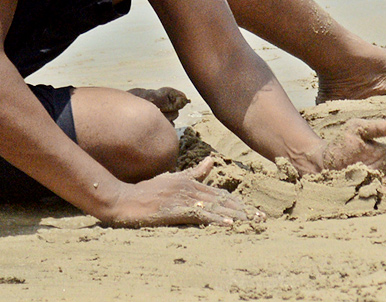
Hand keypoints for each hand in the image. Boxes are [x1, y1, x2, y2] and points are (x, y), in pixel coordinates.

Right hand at [103, 157, 263, 227]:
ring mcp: (184, 199)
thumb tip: (211, 161)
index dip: (239, 202)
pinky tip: (228, 223)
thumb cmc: (147, 191)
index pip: (221, 195)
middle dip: (243, 210)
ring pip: (216, 207)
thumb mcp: (172, 178)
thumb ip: (193, 173)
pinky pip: (199, 214)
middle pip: (223, 200)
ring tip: (252, 221)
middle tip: (262, 218)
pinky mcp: (175, 209)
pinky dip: (215, 218)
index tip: (255, 210)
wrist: (123, 198)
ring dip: (235, 216)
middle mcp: (191, 189)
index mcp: (192, 183)